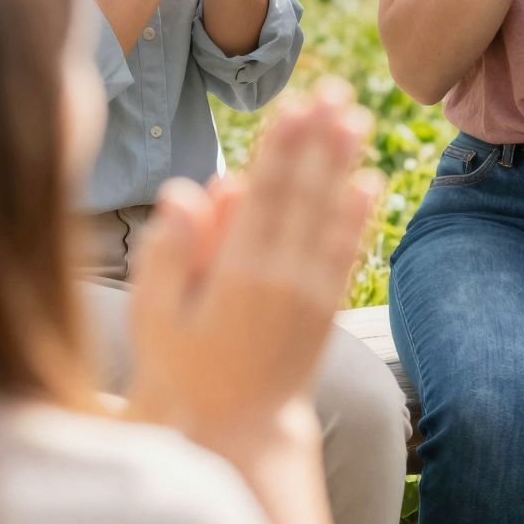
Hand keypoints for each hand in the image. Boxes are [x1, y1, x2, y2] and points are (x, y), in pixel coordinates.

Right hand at [126, 79, 381, 449]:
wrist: (239, 434)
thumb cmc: (183, 373)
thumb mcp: (155, 320)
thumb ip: (167, 253)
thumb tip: (186, 188)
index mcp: (238, 274)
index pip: (265, 193)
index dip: (283, 145)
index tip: (296, 103)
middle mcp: (283, 277)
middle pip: (305, 192)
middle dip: (320, 138)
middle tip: (336, 90)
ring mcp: (311, 293)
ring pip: (330, 214)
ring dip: (344, 163)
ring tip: (357, 118)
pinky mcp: (326, 308)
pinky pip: (346, 251)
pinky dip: (358, 215)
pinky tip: (368, 182)